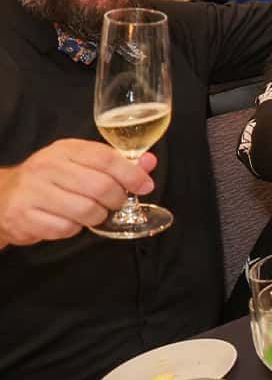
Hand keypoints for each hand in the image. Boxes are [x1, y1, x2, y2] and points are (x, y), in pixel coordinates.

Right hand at [0, 139, 154, 246]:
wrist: (4, 196)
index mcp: (64, 150)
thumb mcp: (80, 164)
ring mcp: (32, 191)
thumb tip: (149, 162)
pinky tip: (68, 221)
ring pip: (85, 210)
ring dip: (97, 216)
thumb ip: (116, 163)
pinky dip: (73, 229)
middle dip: (116, 199)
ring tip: (92, 213)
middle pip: (99, 186)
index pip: (106, 158)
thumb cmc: (50, 181)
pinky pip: (65, 229)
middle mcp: (46, 166)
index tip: (145, 186)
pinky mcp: (23, 215)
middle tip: (115, 203)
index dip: (131, 174)